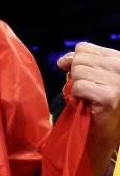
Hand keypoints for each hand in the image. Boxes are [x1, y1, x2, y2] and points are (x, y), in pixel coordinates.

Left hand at [57, 42, 119, 175]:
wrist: (103, 128)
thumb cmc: (93, 100)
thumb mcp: (86, 75)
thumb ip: (75, 62)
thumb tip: (62, 61)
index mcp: (115, 57)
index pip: (83, 48)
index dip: (76, 62)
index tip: (84, 77)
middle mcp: (119, 66)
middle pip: (79, 60)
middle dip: (76, 76)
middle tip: (86, 90)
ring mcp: (116, 80)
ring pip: (77, 72)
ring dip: (76, 87)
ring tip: (87, 97)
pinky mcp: (108, 95)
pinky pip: (78, 87)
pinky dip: (77, 96)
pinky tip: (87, 103)